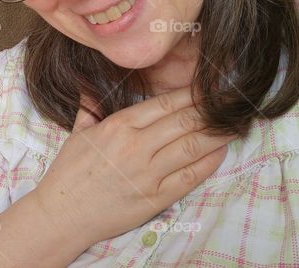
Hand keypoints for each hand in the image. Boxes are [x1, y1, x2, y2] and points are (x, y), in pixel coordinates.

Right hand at [32, 86, 235, 247]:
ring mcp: (147, 173)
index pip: (166, 103)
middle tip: (232, 101)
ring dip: (218, 133)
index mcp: (118, 126)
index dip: (193, 94)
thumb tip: (89, 85)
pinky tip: (220, 151)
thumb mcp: (77, 133)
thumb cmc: (69, 173)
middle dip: (212, 109)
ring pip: (192, 146)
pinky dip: (209, 162)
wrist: (62, 213)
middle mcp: (136, 146)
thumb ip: (90, 106)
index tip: (211, 87)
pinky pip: (189, 177)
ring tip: (236, 123)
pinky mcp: (155, 198)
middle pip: (185, 121)